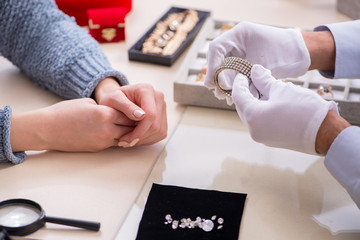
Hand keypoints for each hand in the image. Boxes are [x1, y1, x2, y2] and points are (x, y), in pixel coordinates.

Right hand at [10, 98, 135, 151]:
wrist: (47, 129)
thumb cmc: (65, 113)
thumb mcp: (88, 103)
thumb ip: (106, 108)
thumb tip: (118, 112)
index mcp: (105, 114)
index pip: (130, 114)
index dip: (136, 111)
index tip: (141, 109)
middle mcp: (106, 129)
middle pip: (131, 128)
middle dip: (136, 123)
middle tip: (142, 119)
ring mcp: (102, 141)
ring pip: (125, 138)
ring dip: (130, 133)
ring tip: (134, 127)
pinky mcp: (98, 148)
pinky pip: (115, 143)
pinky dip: (119, 138)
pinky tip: (121, 133)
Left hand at [94, 78, 166, 146]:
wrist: (118, 99)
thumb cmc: (114, 99)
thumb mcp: (113, 100)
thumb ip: (125, 106)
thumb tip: (140, 115)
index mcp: (146, 90)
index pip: (150, 114)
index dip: (140, 130)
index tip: (128, 138)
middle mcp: (158, 97)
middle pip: (156, 125)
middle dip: (140, 137)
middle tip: (125, 142)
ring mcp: (162, 107)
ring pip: (159, 131)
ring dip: (144, 140)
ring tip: (129, 140)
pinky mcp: (163, 116)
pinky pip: (161, 133)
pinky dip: (148, 139)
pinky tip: (137, 138)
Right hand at [205, 21, 309, 98]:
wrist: (301, 54)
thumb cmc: (286, 53)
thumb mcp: (263, 62)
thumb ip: (242, 72)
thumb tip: (223, 86)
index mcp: (239, 34)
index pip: (216, 48)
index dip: (212, 66)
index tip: (213, 83)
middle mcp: (236, 42)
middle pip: (216, 59)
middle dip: (216, 77)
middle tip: (219, 93)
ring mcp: (239, 52)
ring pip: (222, 69)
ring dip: (222, 84)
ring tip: (225, 97)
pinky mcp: (243, 63)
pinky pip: (231, 74)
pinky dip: (231, 86)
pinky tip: (232, 97)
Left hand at [232, 64, 337, 153]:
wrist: (325, 133)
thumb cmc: (304, 110)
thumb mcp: (281, 89)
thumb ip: (264, 80)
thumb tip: (255, 71)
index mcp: (252, 116)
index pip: (238, 96)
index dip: (239, 82)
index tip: (244, 73)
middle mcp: (253, 130)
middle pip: (243, 106)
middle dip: (247, 91)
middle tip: (256, 78)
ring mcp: (262, 137)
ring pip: (252, 115)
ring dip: (255, 101)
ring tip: (265, 88)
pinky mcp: (271, 140)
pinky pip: (260, 123)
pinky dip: (262, 111)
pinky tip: (271, 101)